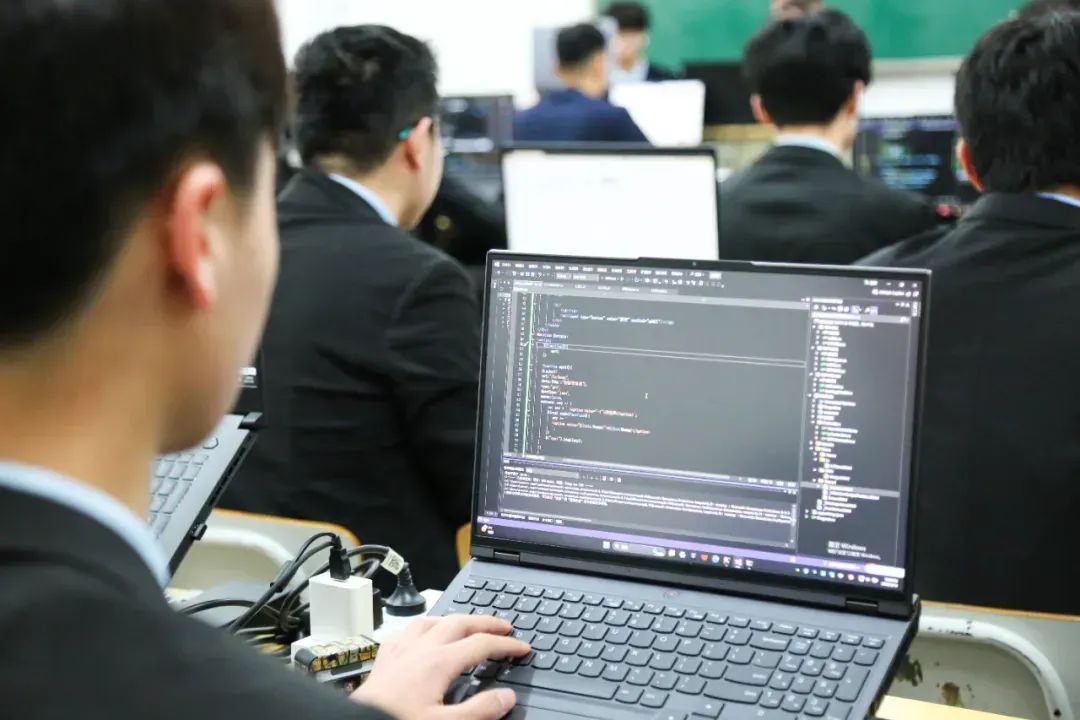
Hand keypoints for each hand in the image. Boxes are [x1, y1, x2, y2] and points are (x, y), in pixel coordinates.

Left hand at [351, 615, 530, 719]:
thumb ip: (479, 710)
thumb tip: (505, 698)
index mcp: (438, 663)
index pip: (481, 644)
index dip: (506, 644)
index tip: (522, 647)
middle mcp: (419, 650)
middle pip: (459, 622)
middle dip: (485, 621)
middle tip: (503, 626)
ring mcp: (400, 651)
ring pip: (432, 620)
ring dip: (454, 619)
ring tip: (466, 623)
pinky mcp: (385, 659)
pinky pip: (406, 631)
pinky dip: (423, 627)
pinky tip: (422, 634)